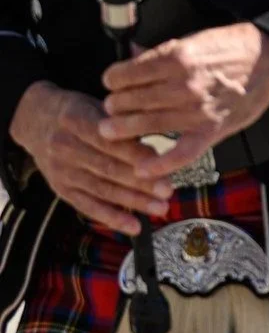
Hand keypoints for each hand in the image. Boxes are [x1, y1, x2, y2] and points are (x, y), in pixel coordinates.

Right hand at [9, 81, 171, 237]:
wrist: (36, 121)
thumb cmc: (82, 112)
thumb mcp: (100, 107)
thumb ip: (125, 124)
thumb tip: (159, 147)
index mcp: (75, 120)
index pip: (110, 141)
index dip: (137, 155)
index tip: (163, 164)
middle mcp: (64, 147)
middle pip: (107, 168)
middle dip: (140, 182)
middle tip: (167, 191)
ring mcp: (61, 171)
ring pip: (101, 189)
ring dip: (132, 202)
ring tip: (159, 208)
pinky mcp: (61, 189)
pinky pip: (87, 206)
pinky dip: (112, 218)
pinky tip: (134, 226)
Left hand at [99, 23, 268, 174]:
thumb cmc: (234, 49)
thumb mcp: (194, 39)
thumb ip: (162, 51)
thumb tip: (133, 55)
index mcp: (176, 58)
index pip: (126, 74)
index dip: (113, 80)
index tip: (112, 83)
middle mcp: (183, 85)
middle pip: (130, 100)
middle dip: (115, 105)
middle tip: (111, 108)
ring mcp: (197, 110)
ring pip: (146, 124)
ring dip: (123, 130)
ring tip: (111, 131)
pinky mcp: (211, 130)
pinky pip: (181, 153)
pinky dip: (160, 164)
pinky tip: (142, 168)